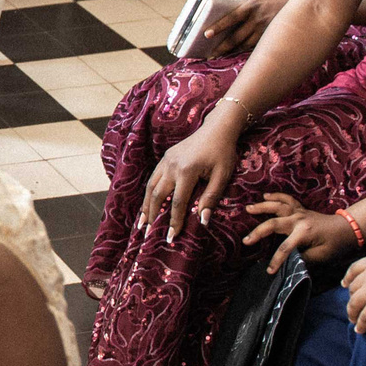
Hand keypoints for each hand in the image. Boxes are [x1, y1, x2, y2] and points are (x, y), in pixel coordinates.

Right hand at [143, 117, 242, 242]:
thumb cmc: (223, 153)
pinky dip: (149, 192)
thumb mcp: (222, 176)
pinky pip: (153, 178)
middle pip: (157, 195)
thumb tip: (202, 221)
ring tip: (142, 221)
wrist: (217, 128)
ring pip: (150, 186)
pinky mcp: (166, 157)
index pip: (177, 202)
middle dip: (152, 216)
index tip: (171, 237)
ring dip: (146, 205)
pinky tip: (148, 202)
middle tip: (147, 233)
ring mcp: (166, 160)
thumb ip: (211, 198)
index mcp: (187, 171)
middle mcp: (171, 166)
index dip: (174, 221)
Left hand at [210, 0, 291, 50]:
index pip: (232, 18)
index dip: (219, 27)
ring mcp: (266, 30)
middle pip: (237, 36)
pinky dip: (247, 51)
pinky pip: (257, 46)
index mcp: (253, 6)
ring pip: (246, 44)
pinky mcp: (273, 36)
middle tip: (211, 54)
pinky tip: (239, 54)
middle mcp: (258, 20)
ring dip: (233, 51)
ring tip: (222, 56)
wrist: (309, 1)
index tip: (207, 34)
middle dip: (223, 46)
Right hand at [242, 191, 353, 272]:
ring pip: (277, 207)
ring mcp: (299, 212)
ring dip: (262, 207)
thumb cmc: (335, 243)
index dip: (276, 261)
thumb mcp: (322, 256)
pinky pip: (287, 199)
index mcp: (305, 232)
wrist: (347, 228)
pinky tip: (265, 195)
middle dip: (259, 232)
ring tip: (248, 209)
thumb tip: (289, 261)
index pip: (285, 248)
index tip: (269, 271)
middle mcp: (299, 220)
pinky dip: (276, 196)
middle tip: (246, 240)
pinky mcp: (301, 209)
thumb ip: (304, 258)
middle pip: (274, 224)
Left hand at [344, 251, 365, 330]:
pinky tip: (361, 330)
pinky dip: (361, 325)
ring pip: (354, 304)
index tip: (345, 285)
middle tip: (354, 307)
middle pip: (354, 288)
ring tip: (354, 321)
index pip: (355, 269)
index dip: (349, 278)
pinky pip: (364, 318)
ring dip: (353, 313)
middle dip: (353, 298)